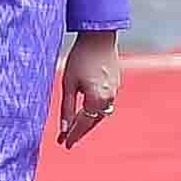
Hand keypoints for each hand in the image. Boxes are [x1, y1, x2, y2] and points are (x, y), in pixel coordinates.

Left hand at [57, 31, 122, 148]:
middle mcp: (109, 98)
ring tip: (76, 126)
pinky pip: (106, 102)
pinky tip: (87, 108)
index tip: (64, 145)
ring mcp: (115, 90)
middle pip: (94, 121)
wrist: (99, 36)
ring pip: (101, 113)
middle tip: (68, 139)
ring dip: (89, 120)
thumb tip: (63, 129)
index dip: (73, 135)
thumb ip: (66, 108)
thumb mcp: (68, 83)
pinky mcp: (117, 83)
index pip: (83, 124)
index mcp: (96, 99)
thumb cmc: (80, 57)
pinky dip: (96, 108)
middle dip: (80, 130)